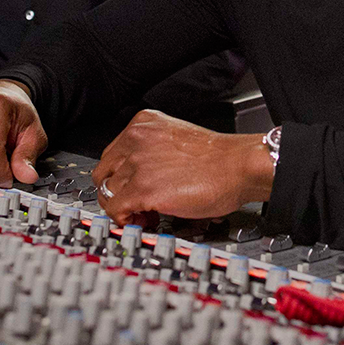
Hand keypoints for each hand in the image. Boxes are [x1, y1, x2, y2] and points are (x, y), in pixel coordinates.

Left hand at [91, 110, 274, 225]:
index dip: (121, 176)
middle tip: (135, 204)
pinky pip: (116, 210)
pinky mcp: (143, 189)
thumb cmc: (220, 157)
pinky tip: (145, 219)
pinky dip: (126, 220)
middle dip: (117, 192)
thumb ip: (153, 150)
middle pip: (104, 173)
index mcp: (144, 124)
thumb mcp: (177, 139)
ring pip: (108, 193)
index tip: (132, 187)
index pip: (112, 154)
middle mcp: (136, 140)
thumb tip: (140, 174)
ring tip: (145, 213)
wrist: (239, 165)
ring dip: (123, 208)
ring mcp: (137, 164)